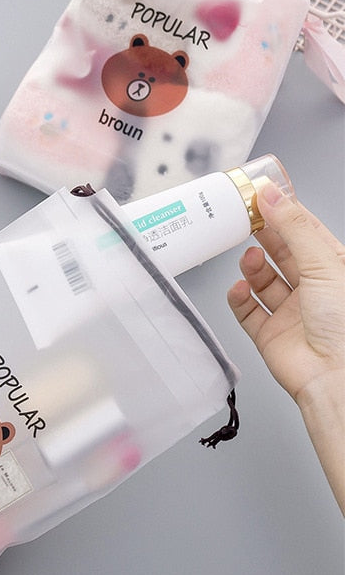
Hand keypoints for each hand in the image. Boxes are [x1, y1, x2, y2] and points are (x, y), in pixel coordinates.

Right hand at [227, 181, 344, 512]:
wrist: (334, 379)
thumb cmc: (344, 328)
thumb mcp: (323, 263)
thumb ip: (293, 227)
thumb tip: (271, 195)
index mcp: (334, 269)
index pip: (305, 232)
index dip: (283, 212)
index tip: (260, 196)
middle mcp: (314, 289)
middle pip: (282, 253)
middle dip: (262, 237)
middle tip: (242, 220)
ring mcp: (291, 312)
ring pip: (263, 280)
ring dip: (252, 267)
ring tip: (249, 261)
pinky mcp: (269, 333)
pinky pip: (247, 310)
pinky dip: (239, 297)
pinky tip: (240, 289)